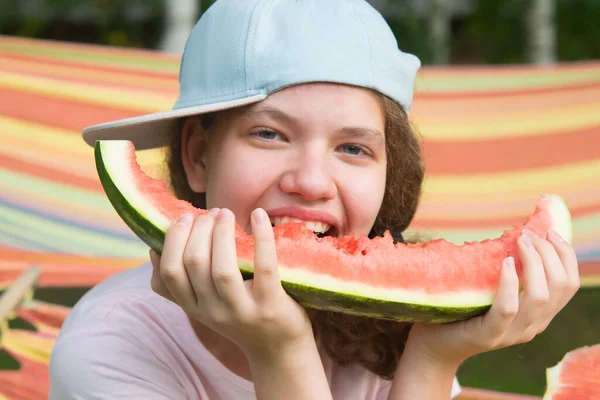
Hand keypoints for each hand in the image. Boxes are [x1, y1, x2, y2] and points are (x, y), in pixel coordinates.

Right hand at [149, 207, 313, 359]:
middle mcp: (213, 312)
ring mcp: (242, 311)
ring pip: (222, 268)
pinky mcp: (271, 306)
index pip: (170, 272)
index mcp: (194, 307)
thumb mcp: (204, 306)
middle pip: (194, 263)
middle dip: (199, 229)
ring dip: (222, 232)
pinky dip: (261, 236)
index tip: (186, 216)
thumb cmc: (240, 317)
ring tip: (226, 213)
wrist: (278, 350)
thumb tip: (153, 250)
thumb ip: (180, 285)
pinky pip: (264, 266)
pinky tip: (259, 215)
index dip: (174, 239)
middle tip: (212, 212)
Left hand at [405, 229, 579, 366]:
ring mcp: (512, 333)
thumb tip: (522, 234)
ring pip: (540, 297)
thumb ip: (512, 274)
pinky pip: (508, 308)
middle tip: (528, 234)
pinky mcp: (490, 335)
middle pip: (560, 287)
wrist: (437, 345)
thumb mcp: (495, 290)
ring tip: (520, 241)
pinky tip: (505, 263)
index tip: (551, 232)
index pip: (569, 284)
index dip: (566, 255)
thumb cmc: (464, 309)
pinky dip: (510, 282)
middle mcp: (533, 325)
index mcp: (540, 314)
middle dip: (549, 254)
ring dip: (534, 263)